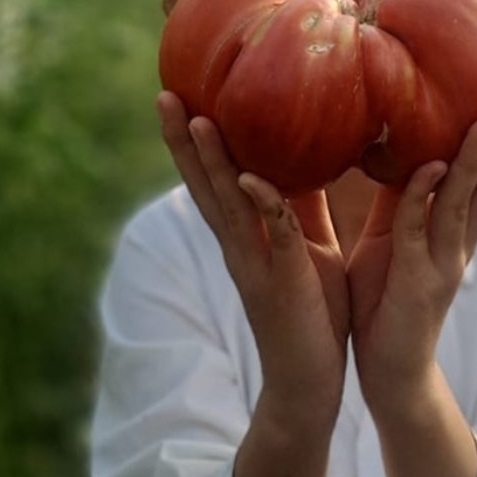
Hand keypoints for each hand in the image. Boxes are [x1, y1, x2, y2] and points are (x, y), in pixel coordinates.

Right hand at [157, 91, 349, 417]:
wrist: (311, 380)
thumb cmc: (312, 309)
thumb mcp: (308, 245)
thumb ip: (298, 207)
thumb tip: (307, 157)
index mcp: (244, 233)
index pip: (213, 178)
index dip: (194, 141)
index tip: (182, 96)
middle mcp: (239, 245)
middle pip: (204, 185)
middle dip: (183, 141)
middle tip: (165, 95)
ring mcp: (256, 264)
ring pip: (228, 205)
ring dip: (212, 163)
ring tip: (197, 120)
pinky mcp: (283, 283)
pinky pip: (274, 238)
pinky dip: (264, 207)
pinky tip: (252, 179)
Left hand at [348, 98, 476, 404]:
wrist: (385, 369)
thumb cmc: (384, 298)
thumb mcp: (390, 237)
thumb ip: (400, 199)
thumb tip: (402, 151)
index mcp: (454, 233)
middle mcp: (458, 245)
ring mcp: (442, 263)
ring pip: (463, 204)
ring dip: (476, 162)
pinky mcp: (418, 281)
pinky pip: (417, 229)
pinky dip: (423, 196)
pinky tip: (432, 167)